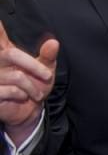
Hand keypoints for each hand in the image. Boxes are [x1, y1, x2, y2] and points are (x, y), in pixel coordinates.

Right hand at [0, 22, 57, 145]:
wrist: (29, 111)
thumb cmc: (35, 87)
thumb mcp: (46, 71)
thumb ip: (48, 56)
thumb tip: (53, 42)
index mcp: (7, 53)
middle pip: (11, 53)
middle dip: (34, 66)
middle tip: (48, 76)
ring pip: (16, 76)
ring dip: (32, 87)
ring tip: (36, 93)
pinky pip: (10, 90)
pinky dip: (22, 95)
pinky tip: (22, 98)